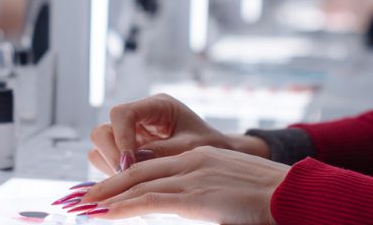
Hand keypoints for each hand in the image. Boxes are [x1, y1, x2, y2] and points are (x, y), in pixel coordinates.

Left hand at [74, 146, 289, 223]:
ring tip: (80, 207)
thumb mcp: (234, 189)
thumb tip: (197, 205)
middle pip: (137, 171)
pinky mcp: (194, 195)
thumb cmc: (273, 198)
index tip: (102, 189)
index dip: (123, 177)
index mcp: (200, 157)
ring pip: (136, 185)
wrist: (294, 193)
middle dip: (104, 186)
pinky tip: (103, 215)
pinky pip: (149, 200)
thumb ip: (209, 193)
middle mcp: (191, 161)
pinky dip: (122, 207)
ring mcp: (191, 176)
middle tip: (78, 197)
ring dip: (104, 198)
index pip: (151, 166)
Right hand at [88, 94, 269, 174]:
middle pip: (104, 130)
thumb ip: (162, 153)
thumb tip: (132, 164)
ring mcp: (131, 133)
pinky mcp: (128, 150)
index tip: (129, 164)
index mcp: (156, 106)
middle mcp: (139, 117)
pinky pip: (106, 159)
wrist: (219, 155)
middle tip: (127, 177)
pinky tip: (132, 183)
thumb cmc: (211, 146)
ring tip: (131, 182)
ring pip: (101, 145)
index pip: (122, 113)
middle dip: (112, 155)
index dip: (121, 138)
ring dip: (110, 165)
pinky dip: (113, 172)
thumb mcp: (191, 149)